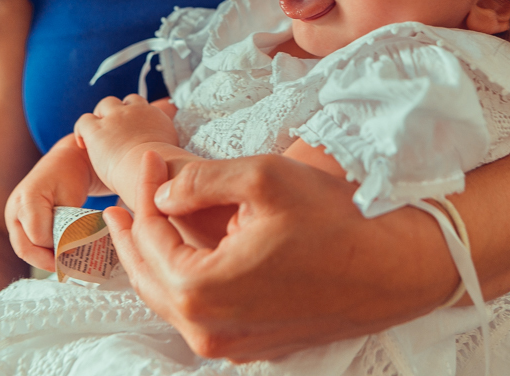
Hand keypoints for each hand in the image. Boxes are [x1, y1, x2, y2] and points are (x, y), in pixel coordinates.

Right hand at [3, 134, 102, 270]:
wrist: (65, 162)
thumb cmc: (71, 175)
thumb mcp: (72, 196)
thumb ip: (68, 222)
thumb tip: (69, 251)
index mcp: (27, 198)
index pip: (38, 236)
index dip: (56, 247)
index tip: (75, 253)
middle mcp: (14, 209)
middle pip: (24, 248)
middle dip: (46, 261)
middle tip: (68, 268)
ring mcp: (13, 217)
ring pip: (23, 249)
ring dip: (43, 260)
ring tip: (64, 265)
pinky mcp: (17, 223)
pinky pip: (26, 244)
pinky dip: (41, 254)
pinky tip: (57, 257)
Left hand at [74, 94, 178, 191]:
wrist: (146, 170)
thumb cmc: (161, 169)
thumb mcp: (172, 151)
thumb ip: (167, 145)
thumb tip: (167, 156)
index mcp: (155, 116)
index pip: (142, 105)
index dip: (134, 114)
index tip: (131, 129)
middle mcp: (135, 111)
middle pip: (125, 101)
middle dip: (119, 111)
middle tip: (115, 131)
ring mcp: (115, 117)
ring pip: (105, 104)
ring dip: (102, 115)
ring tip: (100, 133)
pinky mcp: (96, 129)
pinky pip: (84, 120)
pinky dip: (82, 130)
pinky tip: (83, 143)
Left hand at [102, 154, 458, 361]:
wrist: (387, 270)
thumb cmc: (331, 223)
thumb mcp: (263, 179)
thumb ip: (200, 181)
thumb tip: (159, 193)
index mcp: (203, 290)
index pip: (151, 240)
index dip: (144, 195)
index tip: (150, 162)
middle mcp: (209, 330)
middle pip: (149, 278)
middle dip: (133, 237)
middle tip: (122, 203)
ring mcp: (230, 345)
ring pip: (171, 301)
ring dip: (155, 261)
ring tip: (145, 226)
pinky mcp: (249, 346)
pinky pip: (199, 315)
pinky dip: (183, 282)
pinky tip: (186, 255)